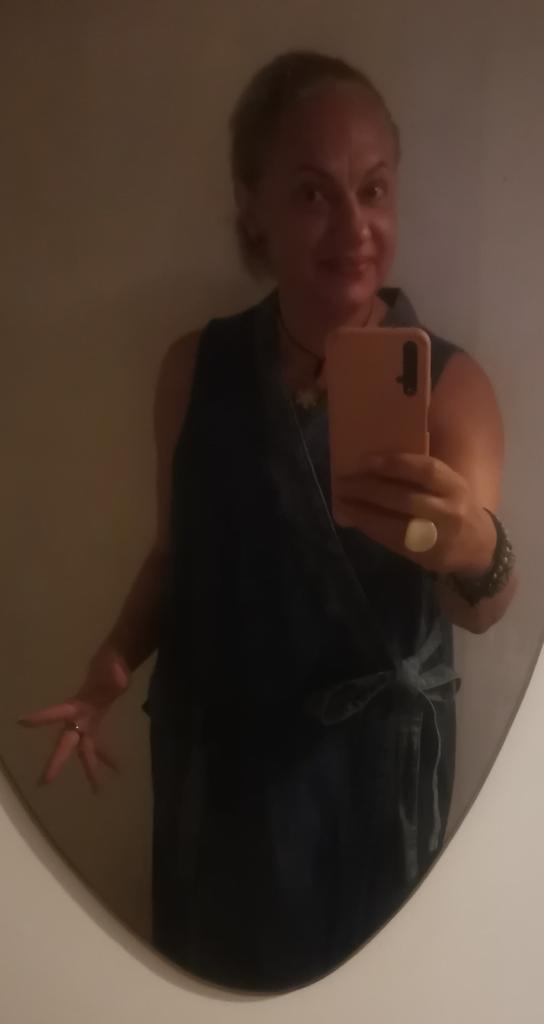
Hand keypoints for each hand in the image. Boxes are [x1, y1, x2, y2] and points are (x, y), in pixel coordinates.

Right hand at [17, 647, 129, 792]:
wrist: (111, 665)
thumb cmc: (108, 666)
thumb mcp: (113, 669)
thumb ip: (114, 675)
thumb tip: (118, 680)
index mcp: (77, 704)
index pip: (58, 712)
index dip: (41, 718)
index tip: (22, 722)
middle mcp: (79, 717)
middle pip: (65, 742)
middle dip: (56, 761)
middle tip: (44, 781)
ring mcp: (87, 722)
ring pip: (84, 749)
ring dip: (89, 767)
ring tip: (97, 790)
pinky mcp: (96, 724)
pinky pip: (98, 744)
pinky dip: (107, 757)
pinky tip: (117, 769)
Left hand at [334, 453, 496, 575]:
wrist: (479, 548)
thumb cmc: (456, 508)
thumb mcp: (450, 486)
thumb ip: (422, 477)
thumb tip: (375, 464)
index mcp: (455, 485)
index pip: (426, 470)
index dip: (394, 463)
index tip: (365, 460)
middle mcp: (450, 509)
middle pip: (404, 497)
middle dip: (369, 488)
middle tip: (344, 481)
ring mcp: (438, 536)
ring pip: (395, 522)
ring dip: (363, 511)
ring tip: (342, 501)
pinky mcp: (427, 555)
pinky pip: (393, 540)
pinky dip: (371, 528)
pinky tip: (356, 519)